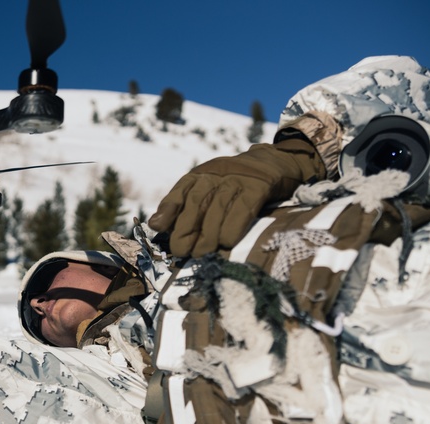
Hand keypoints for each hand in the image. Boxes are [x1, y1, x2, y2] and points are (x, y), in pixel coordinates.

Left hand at [148, 138, 325, 256]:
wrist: (274, 164)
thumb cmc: (234, 187)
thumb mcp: (208, 192)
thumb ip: (183, 209)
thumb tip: (155, 225)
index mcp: (200, 175)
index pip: (180, 191)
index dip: (168, 209)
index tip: (157, 227)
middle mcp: (216, 173)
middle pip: (197, 200)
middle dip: (186, 226)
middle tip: (181, 250)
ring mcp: (238, 177)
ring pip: (219, 205)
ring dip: (208, 232)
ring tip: (201, 253)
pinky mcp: (259, 185)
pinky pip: (244, 207)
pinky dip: (233, 225)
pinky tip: (226, 242)